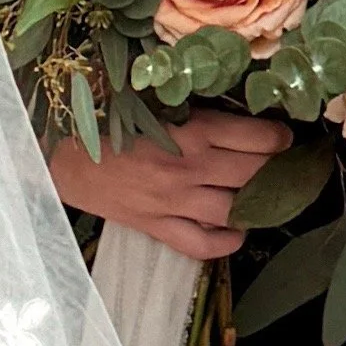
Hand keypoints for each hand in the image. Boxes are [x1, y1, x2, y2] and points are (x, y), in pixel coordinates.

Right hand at [50, 106, 291, 267]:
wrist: (60, 153)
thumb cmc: (106, 118)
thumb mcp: (153, 99)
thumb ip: (193, 104)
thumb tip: (237, 106)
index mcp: (190, 130)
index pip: (259, 138)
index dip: (281, 137)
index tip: (284, 136)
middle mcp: (189, 168)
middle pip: (255, 174)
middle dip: (277, 169)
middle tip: (285, 166)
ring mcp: (174, 203)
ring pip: (236, 210)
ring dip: (258, 205)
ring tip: (266, 196)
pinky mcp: (157, 227)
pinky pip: (202, 245)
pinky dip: (227, 242)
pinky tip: (236, 231)